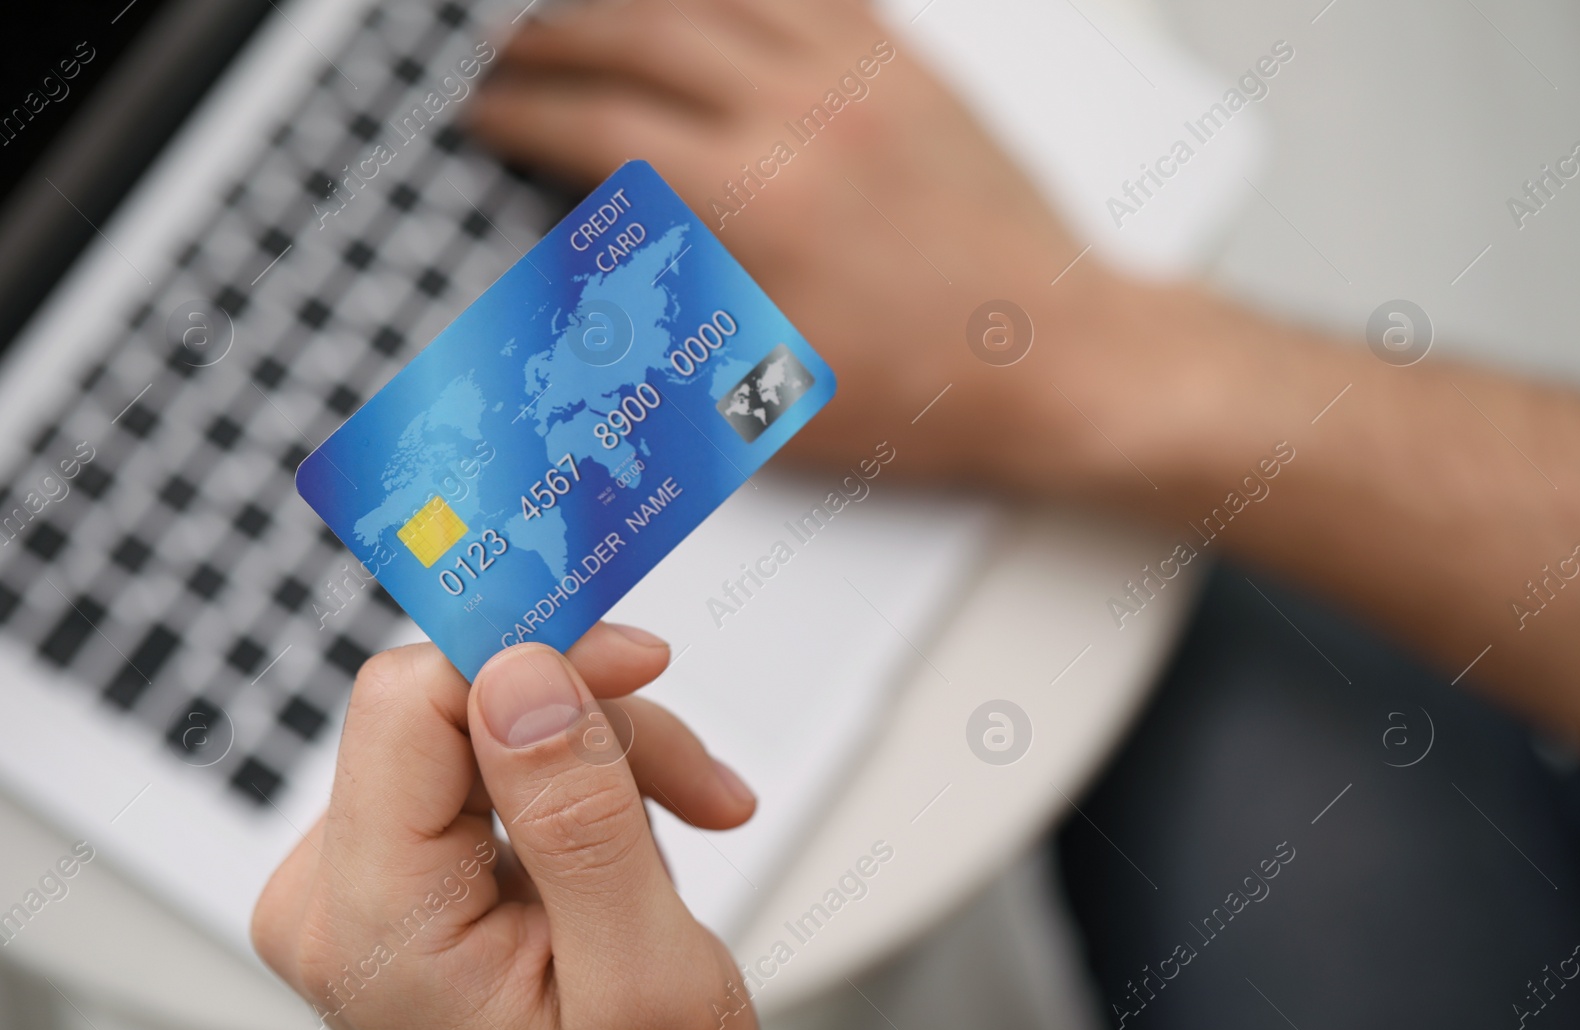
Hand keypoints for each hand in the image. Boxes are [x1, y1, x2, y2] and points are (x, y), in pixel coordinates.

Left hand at [252, 623, 762, 1029]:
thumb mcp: (645, 979)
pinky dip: (585, 779)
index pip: (409, 703)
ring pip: (491, 720)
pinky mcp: (402, 865)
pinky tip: (640, 835)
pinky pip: (492, 759)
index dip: (529, 658)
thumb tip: (524, 673)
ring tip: (690, 817)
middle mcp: (336, 896)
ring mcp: (365, 878)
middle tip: (696, 781)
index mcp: (369, 928)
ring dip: (609, 754)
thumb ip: (579, 822)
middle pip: (461, 706)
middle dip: (596, 724)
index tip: (632, 656)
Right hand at [469, 0, 1128, 487]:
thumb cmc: (925, 390)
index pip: (601, 130)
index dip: (523, 115)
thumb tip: (575, 290)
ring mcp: (862, 77)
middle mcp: (804, 116)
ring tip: (581, 11)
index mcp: (759, 203)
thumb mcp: (763, 400)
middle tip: (506, 54)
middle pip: (640, 39)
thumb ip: (656, 336)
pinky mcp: (910, 66)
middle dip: (552, 39)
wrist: (1056, 358)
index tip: (484, 116)